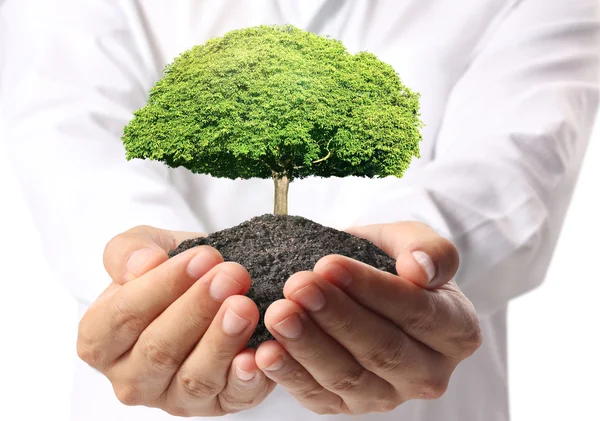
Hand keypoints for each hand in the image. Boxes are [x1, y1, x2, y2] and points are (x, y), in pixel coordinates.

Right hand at [77, 225, 274, 416]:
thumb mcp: (145, 246)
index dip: (162, 286)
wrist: (215, 284)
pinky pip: (232, 397)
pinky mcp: (217, 405)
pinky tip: (256, 354)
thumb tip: (143, 265)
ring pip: (195, 377)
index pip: (123, 317)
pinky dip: (245, 378)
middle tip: (231, 276)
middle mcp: (130, 379)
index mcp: (99, 340)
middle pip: (158, 350)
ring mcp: (173, 398)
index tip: (201, 257)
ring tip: (245, 305)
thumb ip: (128, 251)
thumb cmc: (172, 269)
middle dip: (198, 309)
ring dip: (222, 340)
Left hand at [254, 221, 481, 414]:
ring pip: (348, 378)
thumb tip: (420, 270)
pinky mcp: (350, 406)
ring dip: (309, 346)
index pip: (418, 312)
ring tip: (278, 314)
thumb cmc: (394, 262)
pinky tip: (266, 352)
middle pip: (382, 350)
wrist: (367, 286)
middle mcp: (429, 373)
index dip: (372, 289)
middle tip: (297, 286)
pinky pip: (319, 398)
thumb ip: (430, 250)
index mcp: (457, 330)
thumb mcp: (415, 242)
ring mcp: (389, 395)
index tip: (329, 265)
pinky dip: (290, 376)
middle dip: (336, 317)